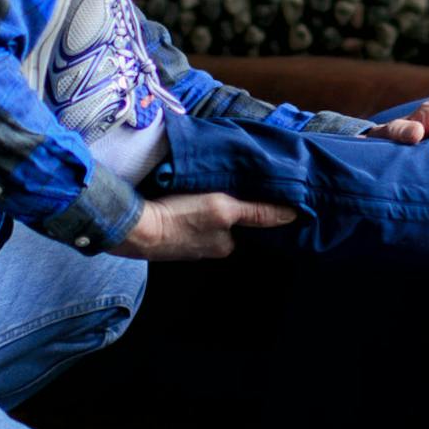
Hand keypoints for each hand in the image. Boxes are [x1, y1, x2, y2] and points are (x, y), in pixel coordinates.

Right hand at [115, 191, 297, 259]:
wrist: (133, 227)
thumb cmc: (180, 216)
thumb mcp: (224, 209)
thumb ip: (257, 212)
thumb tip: (294, 215)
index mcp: (226, 244)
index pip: (248, 223)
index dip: (252, 206)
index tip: (253, 189)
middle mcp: (210, 248)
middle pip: (228, 221)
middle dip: (227, 204)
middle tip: (223, 181)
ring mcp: (188, 244)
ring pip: (206, 219)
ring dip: (206, 205)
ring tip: (201, 185)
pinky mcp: (169, 234)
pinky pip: (186, 219)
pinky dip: (187, 210)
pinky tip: (181, 197)